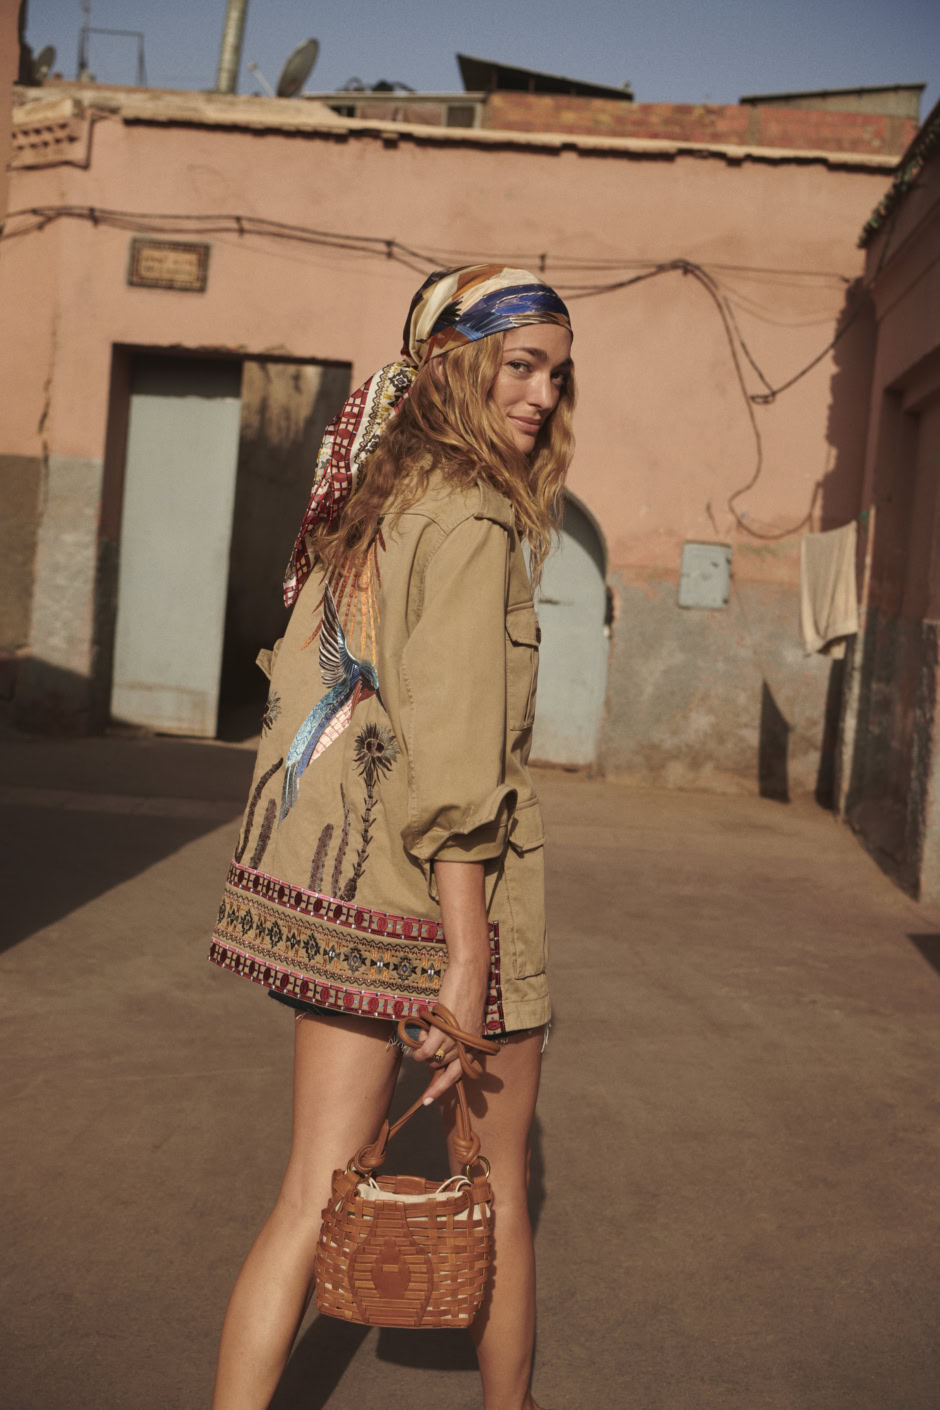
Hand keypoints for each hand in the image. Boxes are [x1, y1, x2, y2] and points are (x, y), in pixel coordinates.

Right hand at [412, 957, 488, 1104]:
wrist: (469, 974)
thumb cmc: (465, 993)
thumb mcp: (464, 1020)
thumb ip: (455, 1036)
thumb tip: (435, 1051)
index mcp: (475, 1044)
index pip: (460, 1073)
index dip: (443, 1087)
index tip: (429, 1100)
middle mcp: (468, 1044)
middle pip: (447, 1070)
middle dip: (434, 1075)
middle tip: (425, 1077)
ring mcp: (457, 1038)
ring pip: (435, 1060)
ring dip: (423, 1057)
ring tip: (418, 1048)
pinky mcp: (445, 1029)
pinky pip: (428, 1049)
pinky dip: (419, 1051)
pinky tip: (416, 1047)